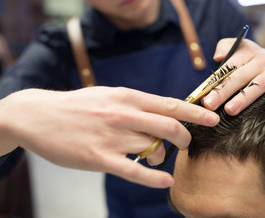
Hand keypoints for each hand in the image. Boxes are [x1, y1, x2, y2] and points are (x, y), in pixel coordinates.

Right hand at [0, 87, 218, 187]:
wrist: (39, 115)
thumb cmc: (79, 106)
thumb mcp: (109, 95)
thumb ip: (136, 105)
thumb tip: (163, 114)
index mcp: (127, 97)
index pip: (170, 104)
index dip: (196, 113)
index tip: (214, 118)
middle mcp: (123, 114)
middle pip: (169, 127)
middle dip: (184, 138)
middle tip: (185, 144)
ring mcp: (112, 137)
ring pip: (152, 149)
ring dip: (160, 156)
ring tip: (153, 157)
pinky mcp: (99, 158)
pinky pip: (134, 171)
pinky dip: (153, 178)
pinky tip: (164, 180)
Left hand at [203, 38, 264, 114]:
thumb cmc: (253, 58)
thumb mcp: (239, 47)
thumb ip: (225, 47)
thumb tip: (217, 57)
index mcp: (245, 54)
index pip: (228, 67)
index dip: (214, 81)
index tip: (203, 95)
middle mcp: (261, 62)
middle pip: (240, 77)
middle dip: (224, 91)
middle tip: (210, 105)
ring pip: (259, 86)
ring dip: (244, 98)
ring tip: (230, 110)